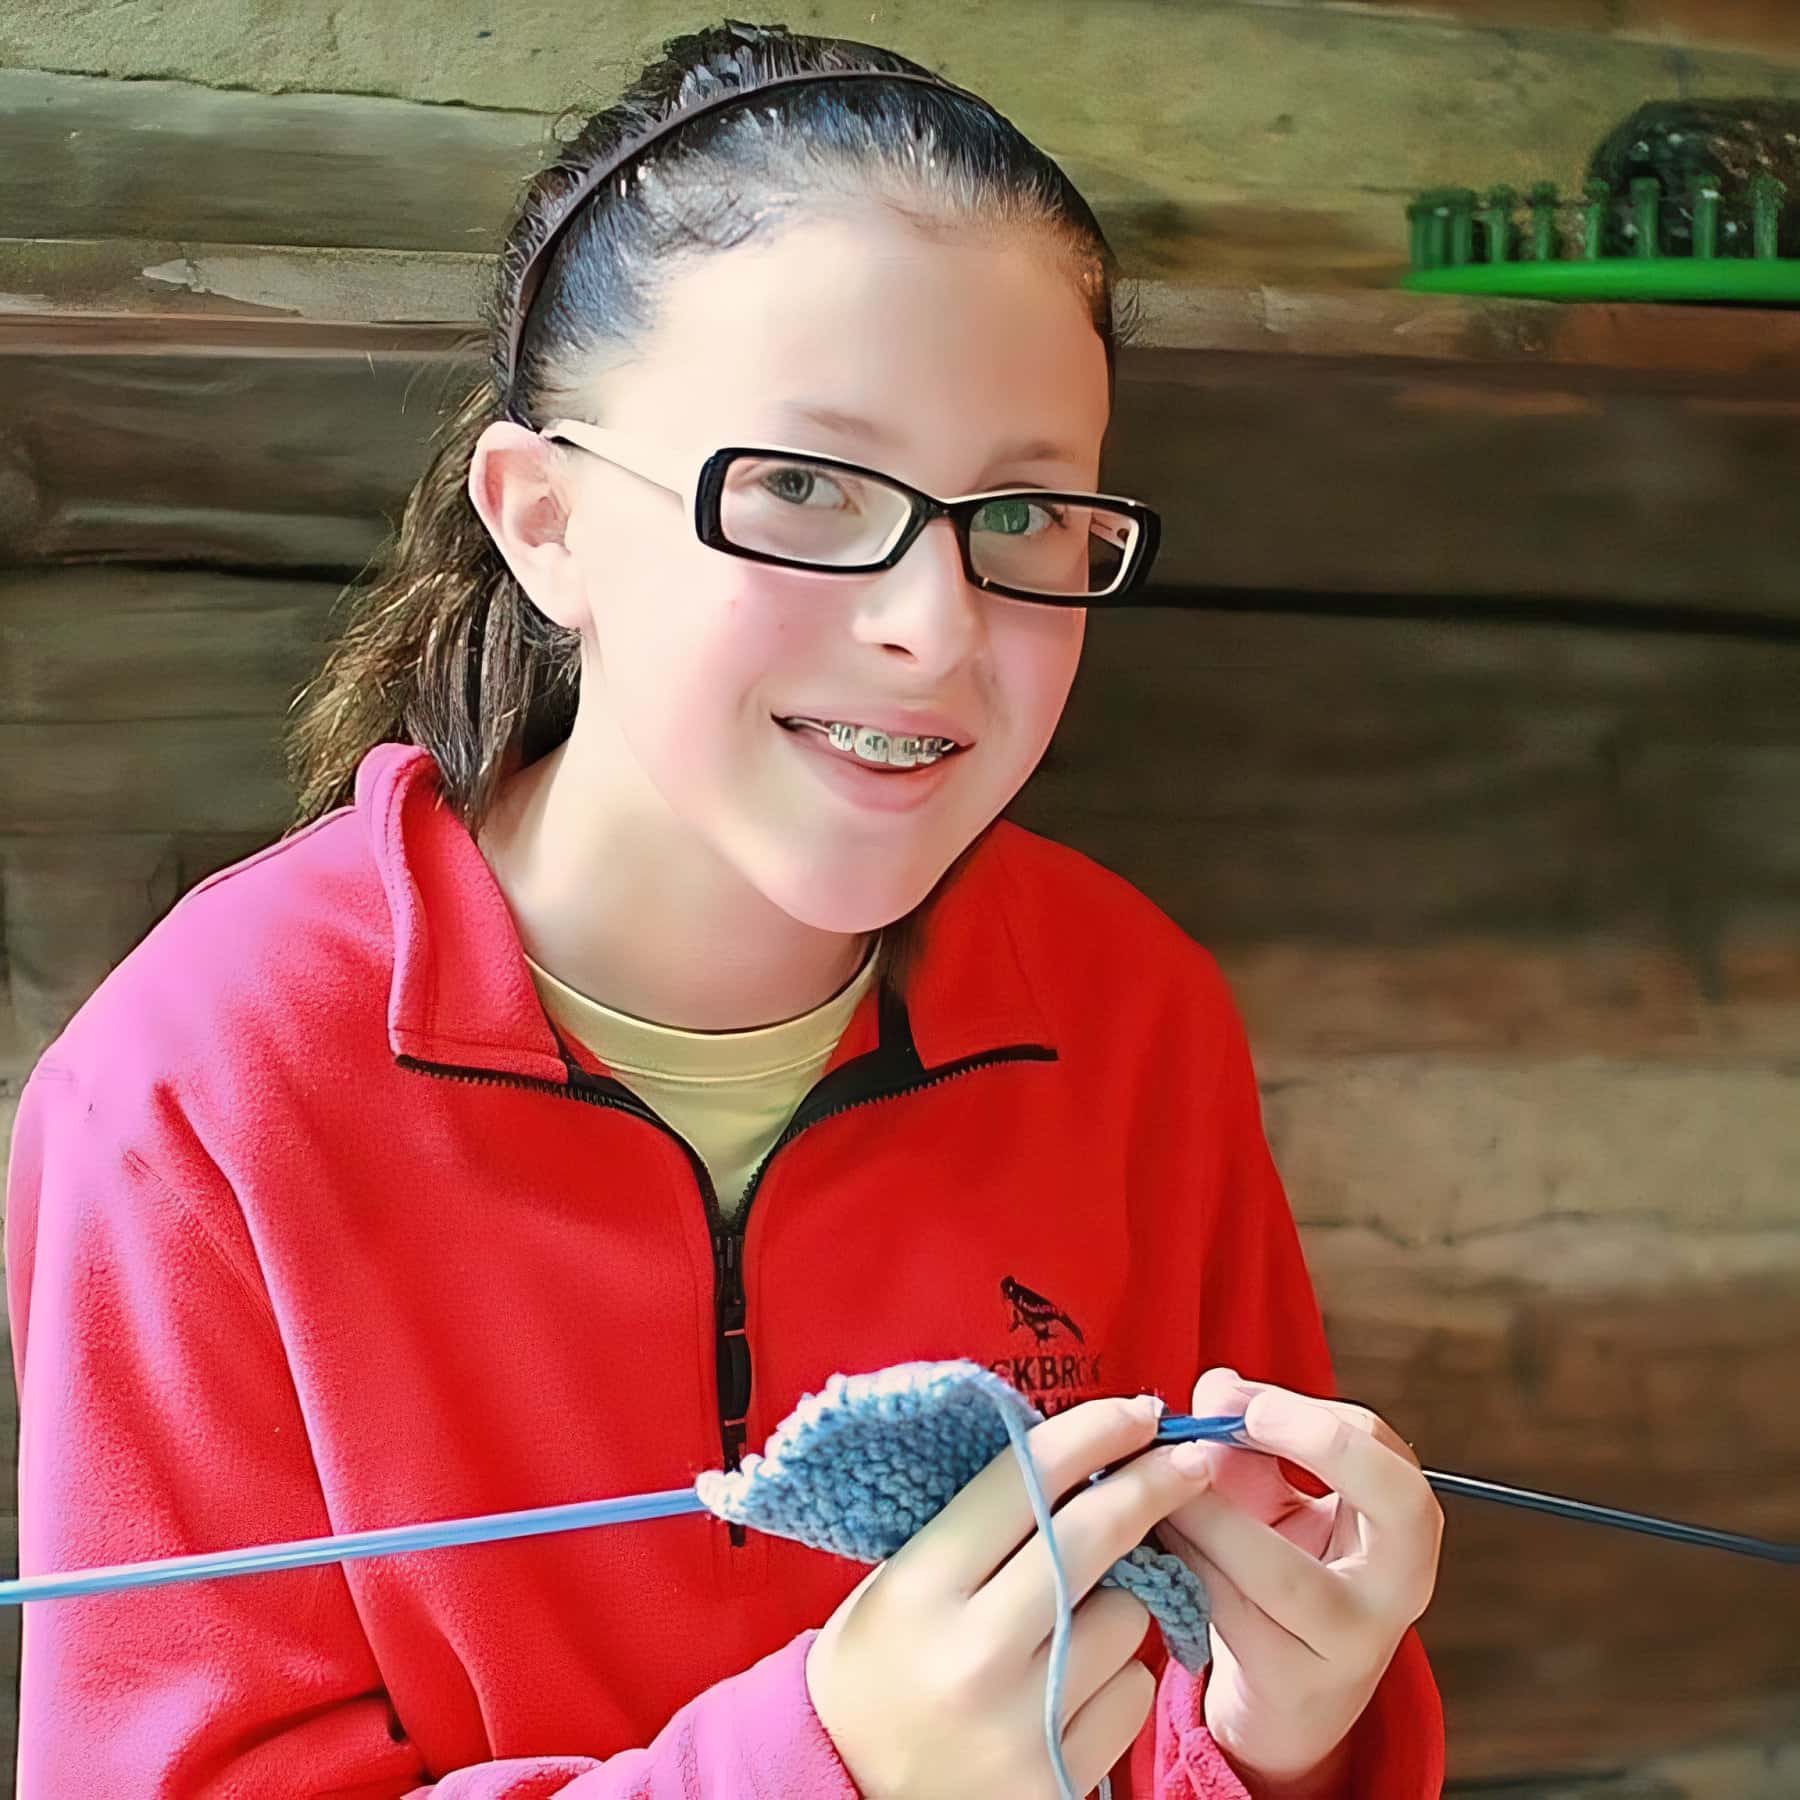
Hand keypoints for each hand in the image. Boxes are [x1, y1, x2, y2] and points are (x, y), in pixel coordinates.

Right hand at [806, 1394, 1210, 1799]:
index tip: (1137, 1412)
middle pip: (1090, 1538)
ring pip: (1124, 1617)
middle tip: (1189, 1456)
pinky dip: (1118, 1675)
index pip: (1024, 1482)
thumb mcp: (901, 1578)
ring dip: (1122, 1598)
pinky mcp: (1057, 1780)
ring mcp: (1020, 1725)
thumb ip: (979, 1525)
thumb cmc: (881, 1662)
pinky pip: (1130, 1692)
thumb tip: (1079, 1458)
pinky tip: (1072, 1683)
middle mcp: (972, 1654)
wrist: (846, 1787)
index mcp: (921, 1587)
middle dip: (1149, 1484)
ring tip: (1070, 1619)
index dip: (1091, 1435)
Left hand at [1158, 1370, 1442, 1796]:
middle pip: (1394, 1499)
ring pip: (1282, 1567)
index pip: (1384, 1449)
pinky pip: (1231, 1608)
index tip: (1244, 1399)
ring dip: (1207, 1511)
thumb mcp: (1274, 1500)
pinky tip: (1151, 1533)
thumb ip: (1248, 1439)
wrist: (1285, 1700)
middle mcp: (1399, 1586)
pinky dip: (1184, 1560)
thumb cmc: (1280, 1575)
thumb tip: (1217, 1387)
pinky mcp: (1293, 1681)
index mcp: (1402, 1527)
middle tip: (1232, 1420)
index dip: (1312, 1414)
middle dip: (1314, 1442)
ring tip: (1159, 1478)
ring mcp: (1353, 1642)